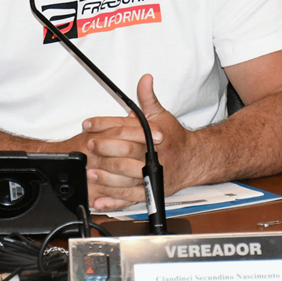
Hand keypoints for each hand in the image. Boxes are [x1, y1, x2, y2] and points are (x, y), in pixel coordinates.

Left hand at [80, 74, 199, 209]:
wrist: (193, 160)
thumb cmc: (174, 139)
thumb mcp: (161, 116)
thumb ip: (148, 99)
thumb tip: (145, 79)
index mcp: (154, 135)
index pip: (125, 128)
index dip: (103, 124)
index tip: (88, 124)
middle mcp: (153, 155)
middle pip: (125, 152)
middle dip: (104, 149)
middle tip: (89, 146)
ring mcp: (152, 175)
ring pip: (126, 177)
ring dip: (106, 176)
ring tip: (90, 173)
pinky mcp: (151, 191)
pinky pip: (130, 198)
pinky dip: (114, 200)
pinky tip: (99, 200)